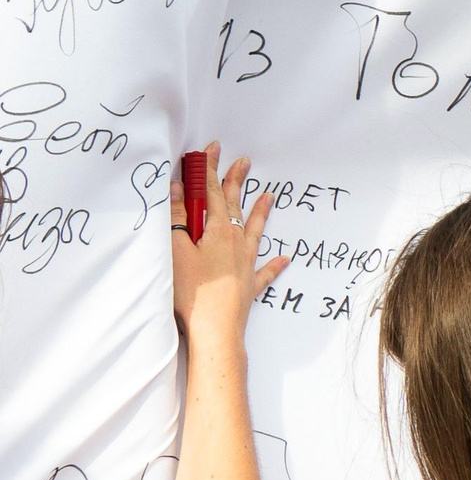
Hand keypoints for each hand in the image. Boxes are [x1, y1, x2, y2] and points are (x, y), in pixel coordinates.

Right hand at [172, 141, 288, 346]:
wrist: (215, 329)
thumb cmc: (192, 292)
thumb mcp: (176, 250)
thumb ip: (178, 219)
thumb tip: (177, 189)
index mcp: (217, 231)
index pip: (211, 193)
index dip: (208, 170)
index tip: (211, 150)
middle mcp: (236, 242)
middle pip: (234, 206)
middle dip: (234, 182)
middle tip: (242, 161)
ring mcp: (245, 263)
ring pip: (254, 230)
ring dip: (260, 212)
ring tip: (268, 195)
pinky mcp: (249, 285)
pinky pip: (265, 270)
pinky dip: (274, 264)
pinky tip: (285, 259)